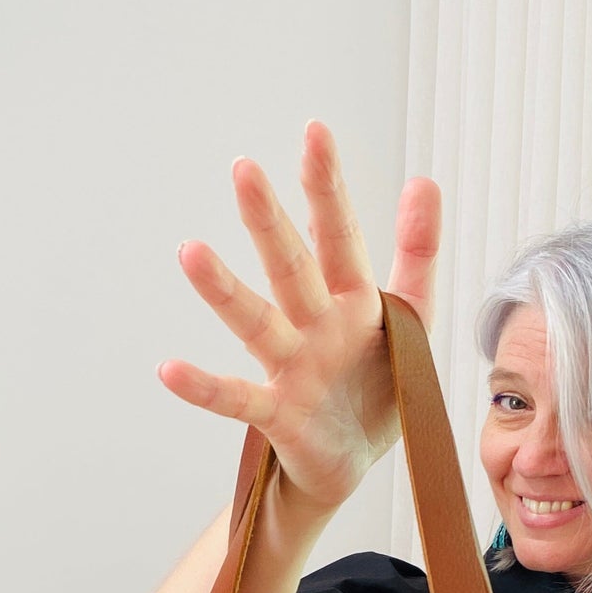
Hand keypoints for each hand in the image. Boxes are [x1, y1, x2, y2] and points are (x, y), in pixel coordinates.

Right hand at [159, 121, 441, 513]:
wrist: (354, 460)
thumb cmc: (376, 383)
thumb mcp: (410, 318)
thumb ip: (417, 254)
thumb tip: (423, 179)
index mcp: (351, 298)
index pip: (338, 235)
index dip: (328, 188)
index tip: (314, 132)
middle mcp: (314, 324)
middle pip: (290, 267)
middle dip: (270, 221)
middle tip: (243, 170)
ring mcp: (291, 367)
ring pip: (256, 322)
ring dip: (223, 290)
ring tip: (191, 252)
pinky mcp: (277, 413)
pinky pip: (236, 399)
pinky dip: (203, 388)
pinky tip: (169, 370)